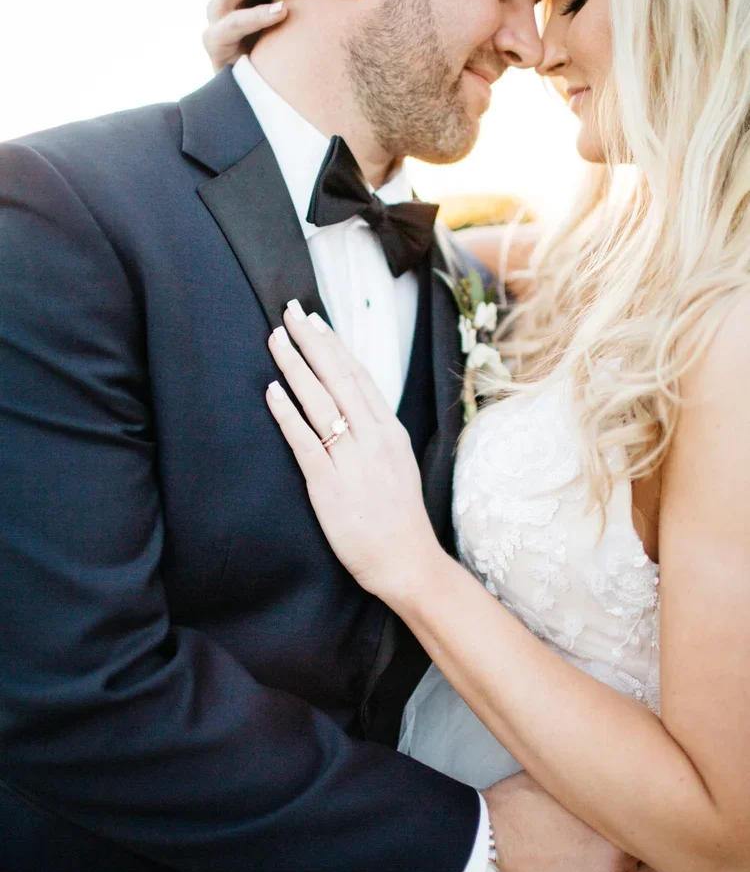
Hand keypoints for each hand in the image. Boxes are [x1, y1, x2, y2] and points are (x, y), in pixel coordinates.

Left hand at [266, 302, 443, 601]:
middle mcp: (373, 438)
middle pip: (338, 379)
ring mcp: (352, 460)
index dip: (335, 346)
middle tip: (290, 312)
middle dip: (312, 342)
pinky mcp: (329, 485)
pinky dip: (287, 413)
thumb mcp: (398, 463)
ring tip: (276, 340)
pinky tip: (271, 391)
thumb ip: (377, 433)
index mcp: (390, 431)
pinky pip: (305, 442)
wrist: (407, 560)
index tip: (316, 321)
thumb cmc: (398, 516)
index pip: (359, 376)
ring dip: (295, 366)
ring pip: (320, 402)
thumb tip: (354, 406)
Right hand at [483, 773, 695, 871]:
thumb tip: (597, 761)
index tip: (668, 822)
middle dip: (678, 869)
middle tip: (680, 861)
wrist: (479, 855)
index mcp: (618, 836)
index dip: (669, 829)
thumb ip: (587, 781)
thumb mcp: (555, 780)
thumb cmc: (510, 814)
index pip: (664, 836)